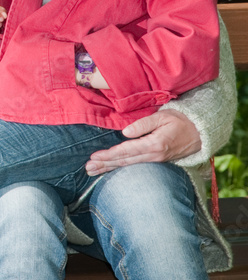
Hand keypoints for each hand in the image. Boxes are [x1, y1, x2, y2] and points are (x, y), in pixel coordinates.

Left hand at [85, 109, 201, 174]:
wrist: (200, 132)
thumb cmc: (180, 121)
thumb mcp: (162, 116)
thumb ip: (143, 124)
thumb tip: (125, 132)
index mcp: (154, 144)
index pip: (127, 151)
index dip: (110, 154)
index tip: (95, 157)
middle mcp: (154, 155)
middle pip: (125, 161)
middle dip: (105, 165)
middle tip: (88, 168)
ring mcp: (156, 160)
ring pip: (129, 165)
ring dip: (110, 168)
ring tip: (93, 171)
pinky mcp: (157, 161)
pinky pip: (135, 166)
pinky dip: (121, 167)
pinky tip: (110, 169)